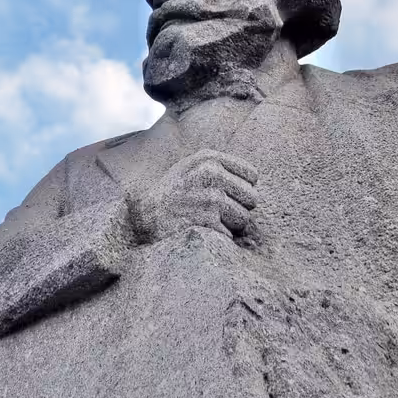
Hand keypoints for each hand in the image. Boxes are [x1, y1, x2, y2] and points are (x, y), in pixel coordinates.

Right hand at [127, 148, 258, 243]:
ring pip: (243, 220)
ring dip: (229, 225)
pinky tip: (200, 230)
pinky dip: (218, 238)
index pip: (252, 176)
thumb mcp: (190, 168)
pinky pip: (229, 236)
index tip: (225, 194)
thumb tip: (254, 181)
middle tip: (214, 211)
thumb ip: (219, 167)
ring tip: (205, 220)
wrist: (143, 218)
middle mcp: (211, 174)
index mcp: (209, 159)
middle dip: (238, 208)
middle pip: (252, 199)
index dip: (241, 189)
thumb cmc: (172, 194)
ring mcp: (210, 198)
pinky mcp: (207, 222)